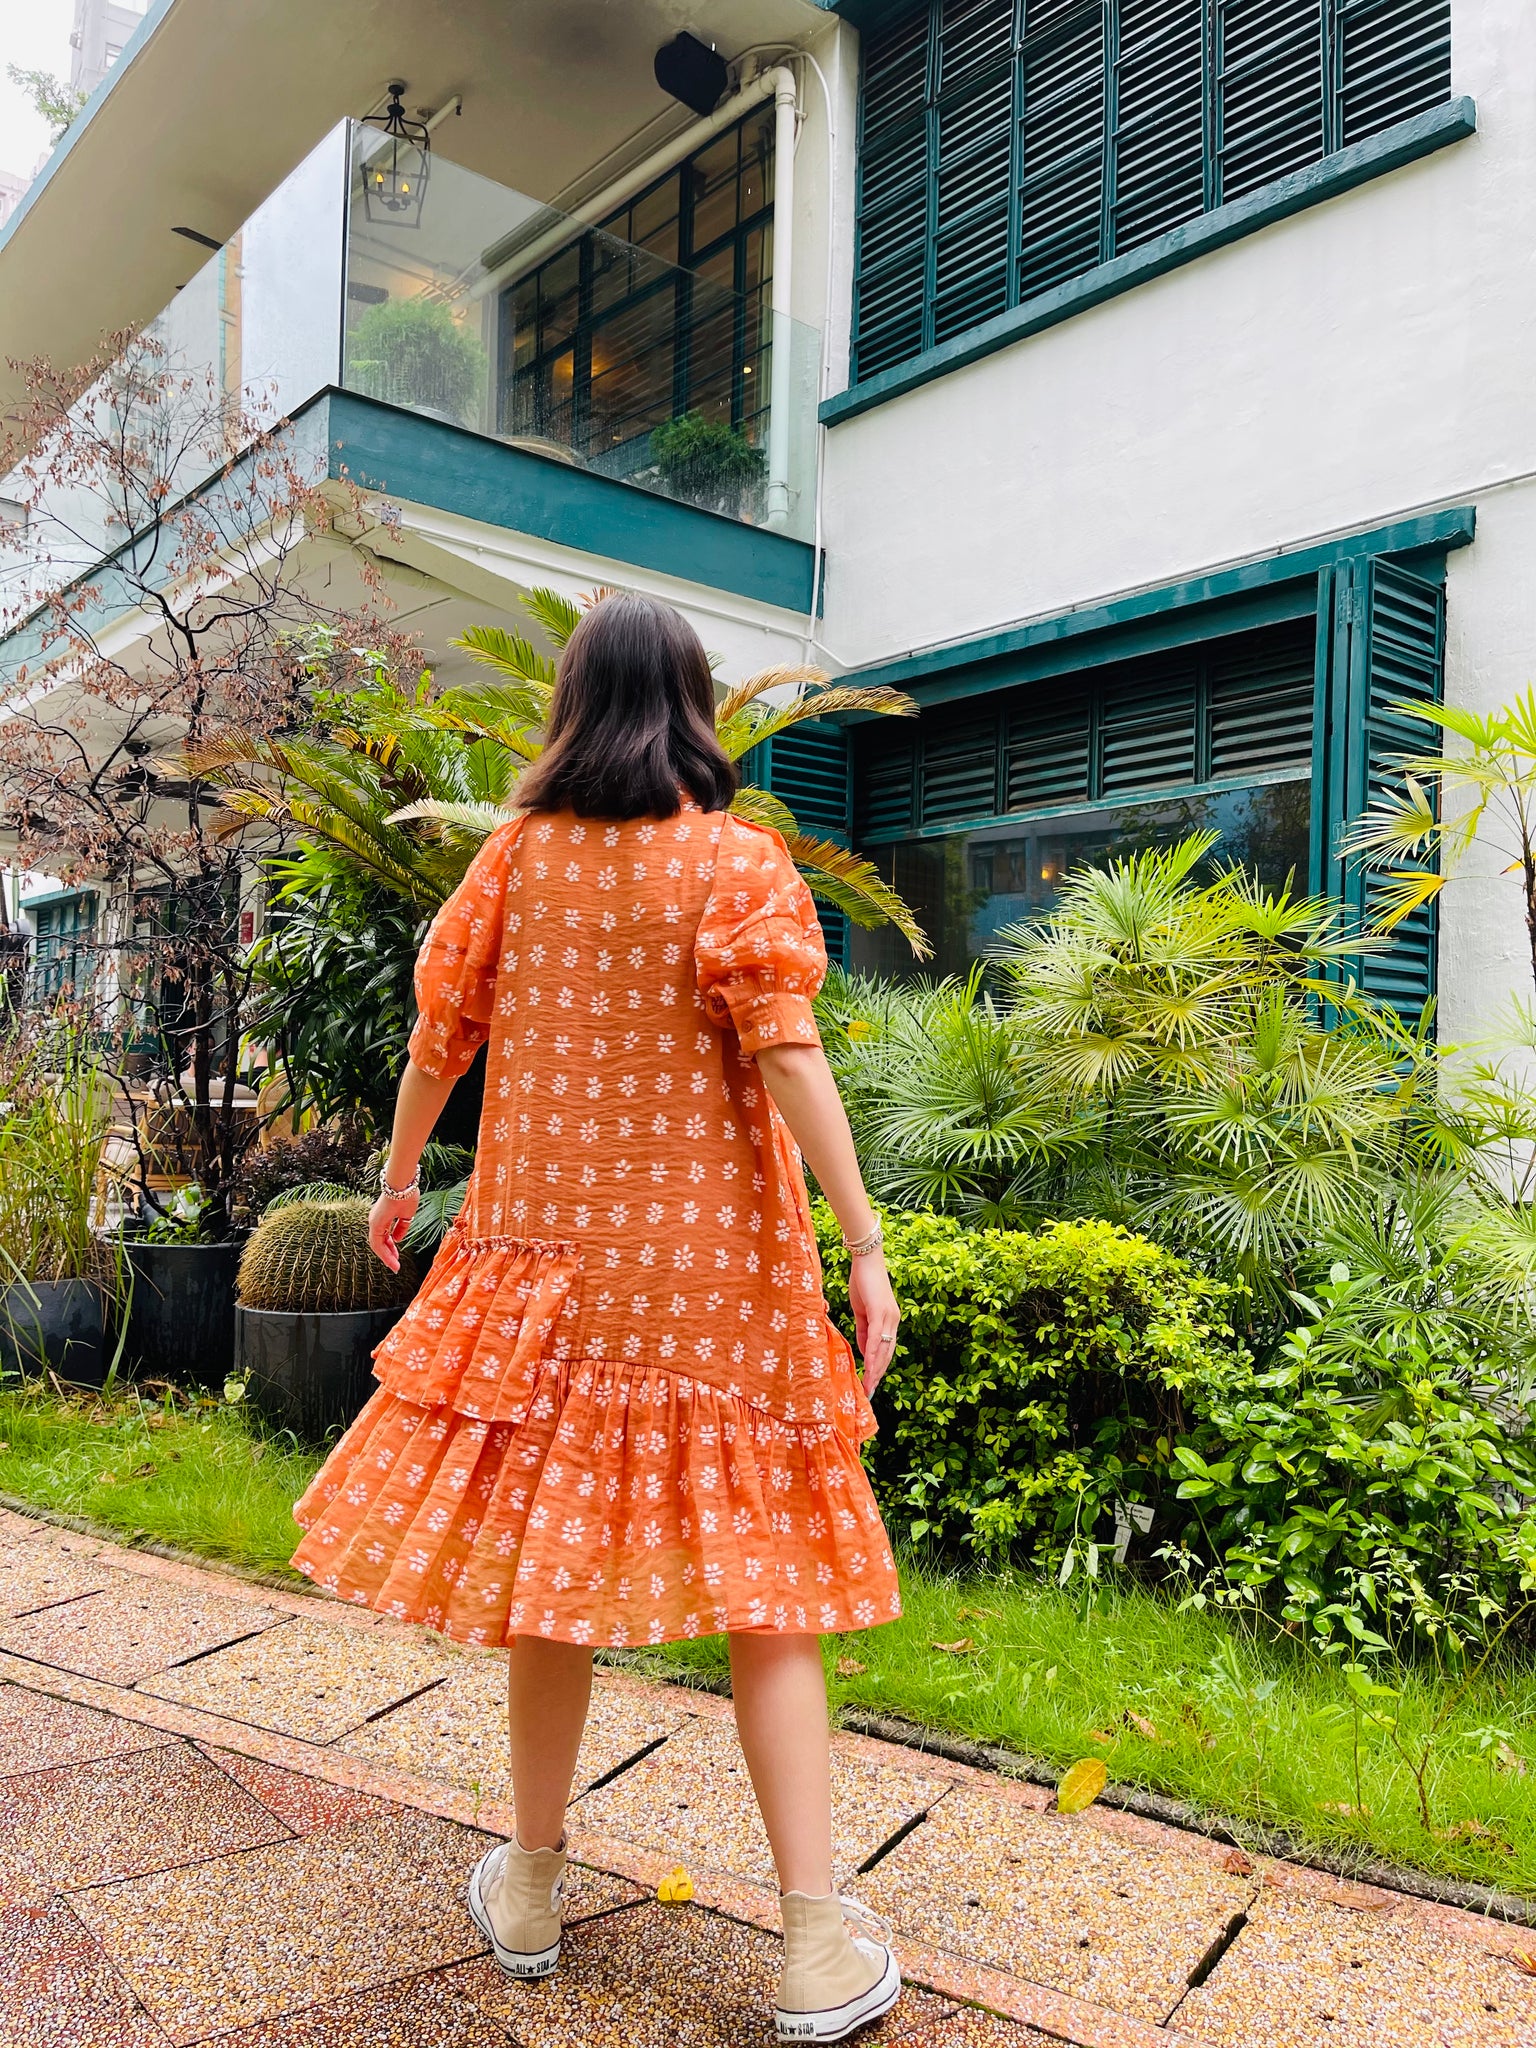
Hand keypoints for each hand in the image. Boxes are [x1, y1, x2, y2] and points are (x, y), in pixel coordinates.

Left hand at [368, 1190, 418, 1271]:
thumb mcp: (406, 1215)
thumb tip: (397, 1240)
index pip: (384, 1238)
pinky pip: (377, 1242)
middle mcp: (375, 1220)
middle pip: (379, 1243)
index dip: (390, 1249)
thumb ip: (401, 1228)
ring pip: (377, 1245)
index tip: (397, 1257)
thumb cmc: (406, 1195)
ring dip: (386, 1256)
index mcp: (382, 1218)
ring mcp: (374, 1222)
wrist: (403, 1184)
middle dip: (388, 1255)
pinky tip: (392, 1259)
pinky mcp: (376, 1223)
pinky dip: (384, 1252)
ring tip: (394, 1266)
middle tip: (395, 1265)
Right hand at [849, 1251, 899, 1397]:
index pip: (886, 1349)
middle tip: (870, 1392)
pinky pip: (875, 1337)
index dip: (879, 1367)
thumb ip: (863, 1330)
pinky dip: (872, 1353)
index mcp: (889, 1320)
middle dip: (878, 1374)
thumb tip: (863, 1351)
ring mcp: (888, 1316)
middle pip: (887, 1353)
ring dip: (876, 1369)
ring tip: (869, 1386)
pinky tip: (868, 1367)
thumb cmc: (863, 1281)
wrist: (865, 1259)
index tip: (872, 1382)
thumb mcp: (861, 1310)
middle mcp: (893, 1320)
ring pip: (883, 1349)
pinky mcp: (880, 1311)